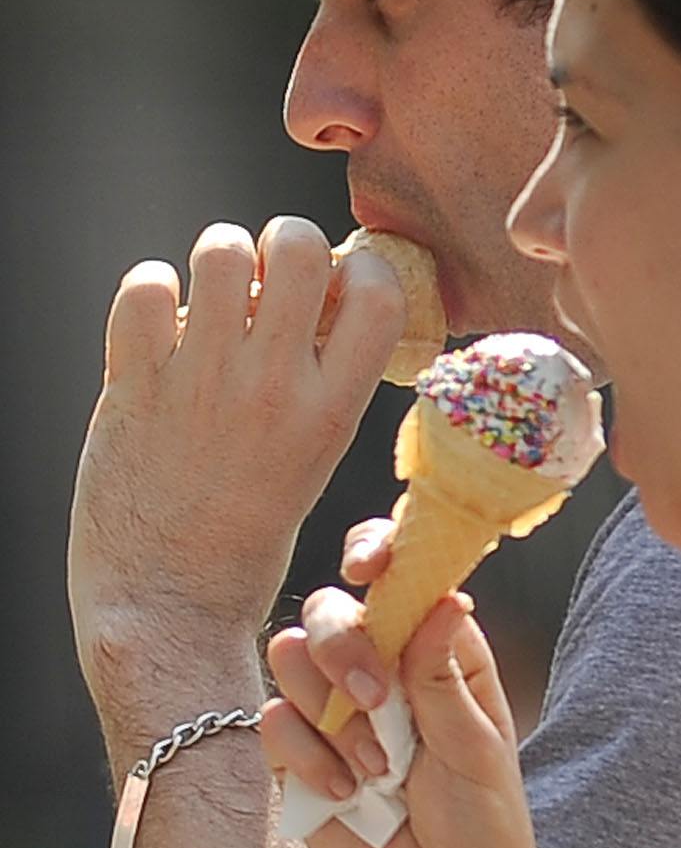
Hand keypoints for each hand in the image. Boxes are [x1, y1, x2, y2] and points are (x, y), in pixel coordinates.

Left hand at [69, 219, 403, 683]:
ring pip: (220, 251)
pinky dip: (148, 294)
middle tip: (268, 282)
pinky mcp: (135, 385)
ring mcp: (202, 382)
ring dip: (216, 262)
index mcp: (332, 410)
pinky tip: (156, 331)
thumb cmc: (245, 536)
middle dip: (284, 245)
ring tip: (209, 300)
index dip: (360, 268)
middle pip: (298, 245)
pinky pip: (144, 288)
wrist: (168, 602)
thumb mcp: (313, 459)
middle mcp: (274, 386)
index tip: (339, 289)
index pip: (378, 292)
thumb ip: (321, 383)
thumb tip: (321, 301)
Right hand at [259, 582, 543, 847]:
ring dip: (329, 709)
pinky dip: (305, 757)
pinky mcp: (298, 760)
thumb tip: (441, 596)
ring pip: (288, 656)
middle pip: (330, 610)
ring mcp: (335, 714)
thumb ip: (445, 676)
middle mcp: (382, 673)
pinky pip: (271, 723)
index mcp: (439, 655)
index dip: (377, 556)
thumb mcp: (477, 750)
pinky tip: (345, 797)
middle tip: (375, 697)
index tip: (368, 568)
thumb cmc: (484, 829)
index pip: (400, 581)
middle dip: (343, 644)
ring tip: (378, 772)